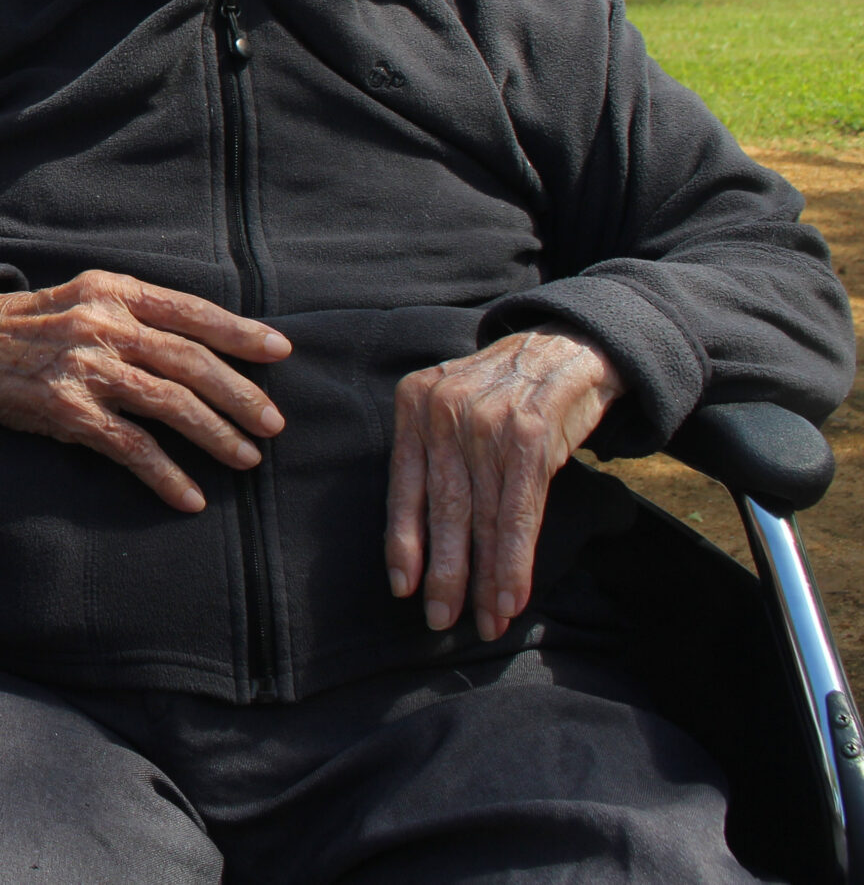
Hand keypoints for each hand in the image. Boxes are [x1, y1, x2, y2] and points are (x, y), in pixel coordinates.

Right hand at [0, 271, 291, 511]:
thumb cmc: (35, 325)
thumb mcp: (85, 296)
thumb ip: (138, 312)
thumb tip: (205, 341)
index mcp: (114, 291)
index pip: (191, 311)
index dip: (240, 332)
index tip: (281, 351)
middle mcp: (104, 326)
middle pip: (190, 361)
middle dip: (240, 394)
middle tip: (274, 424)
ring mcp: (86, 369)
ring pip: (170, 403)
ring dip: (216, 434)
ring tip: (246, 458)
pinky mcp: (68, 412)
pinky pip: (130, 447)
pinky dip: (166, 475)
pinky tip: (190, 497)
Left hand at [386, 327, 625, 641]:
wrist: (566, 347)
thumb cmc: (504, 392)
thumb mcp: (454, 407)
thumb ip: (434, 455)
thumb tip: (422, 537)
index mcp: (414, 404)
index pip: (402, 486)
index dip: (403, 542)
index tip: (402, 587)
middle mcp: (444, 411)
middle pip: (442, 508)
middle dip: (443, 572)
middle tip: (440, 620)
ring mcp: (487, 422)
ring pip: (482, 517)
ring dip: (485, 578)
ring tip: (486, 621)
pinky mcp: (530, 436)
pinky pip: (518, 512)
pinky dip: (514, 560)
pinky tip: (512, 595)